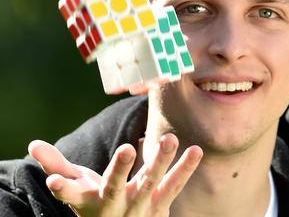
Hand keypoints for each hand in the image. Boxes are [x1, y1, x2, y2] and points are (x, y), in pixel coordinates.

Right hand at [28, 134, 202, 216]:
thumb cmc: (97, 203)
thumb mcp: (77, 188)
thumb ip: (58, 165)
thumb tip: (33, 144)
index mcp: (90, 201)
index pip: (72, 195)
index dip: (63, 187)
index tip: (54, 180)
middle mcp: (115, 205)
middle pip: (116, 185)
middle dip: (120, 168)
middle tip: (126, 148)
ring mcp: (139, 206)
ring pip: (150, 183)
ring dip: (160, 162)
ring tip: (170, 139)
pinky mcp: (160, 206)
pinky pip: (174, 186)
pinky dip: (185, 169)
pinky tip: (197, 150)